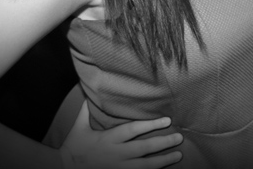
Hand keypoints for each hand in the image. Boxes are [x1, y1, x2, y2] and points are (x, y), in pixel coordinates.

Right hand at [60, 101, 182, 167]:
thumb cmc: (73, 147)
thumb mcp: (79, 127)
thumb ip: (86, 110)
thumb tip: (88, 92)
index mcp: (109, 139)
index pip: (133, 130)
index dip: (151, 125)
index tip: (167, 120)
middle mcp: (116, 154)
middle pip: (144, 149)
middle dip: (163, 143)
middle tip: (179, 138)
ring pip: (145, 166)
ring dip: (163, 161)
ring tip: (178, 155)